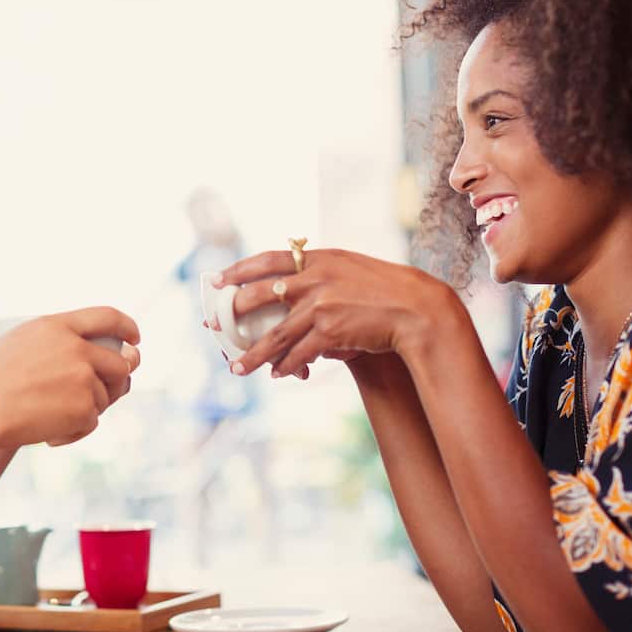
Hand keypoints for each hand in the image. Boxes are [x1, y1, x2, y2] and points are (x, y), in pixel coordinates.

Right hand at [0, 307, 140, 448]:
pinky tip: (48, 435)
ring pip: (105, 397)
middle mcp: (76, 348)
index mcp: (54, 326)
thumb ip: (16, 345)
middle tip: (109, 392)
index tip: (135, 339)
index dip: (126, 326)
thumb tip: (7, 345)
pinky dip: (72, 432)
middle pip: (119, 362)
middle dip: (119, 379)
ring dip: (86, 410)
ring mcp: (83, 378)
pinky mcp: (84, 408)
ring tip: (53, 419)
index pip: (106, 317)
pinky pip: (91, 423)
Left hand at [215, 248, 446, 378]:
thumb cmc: (385, 291)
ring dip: (254, 355)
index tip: (217, 279)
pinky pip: (299, 353)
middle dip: (232, 313)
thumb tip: (290, 285)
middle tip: (213, 326)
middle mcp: (315, 278)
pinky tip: (280, 374)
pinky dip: (287, 366)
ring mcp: (321, 304)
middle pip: (259, 295)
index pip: (268, 259)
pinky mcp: (330, 330)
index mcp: (319, 258)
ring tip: (238, 368)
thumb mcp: (350, 268)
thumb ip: (320, 273)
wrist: (417, 309)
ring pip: (275, 334)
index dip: (239, 269)